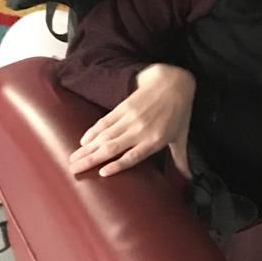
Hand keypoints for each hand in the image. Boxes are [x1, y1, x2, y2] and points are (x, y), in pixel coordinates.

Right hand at [69, 63, 195, 179]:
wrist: (173, 82)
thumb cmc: (179, 112)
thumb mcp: (181, 136)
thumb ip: (180, 159)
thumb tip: (189, 177)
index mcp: (155, 140)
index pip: (132, 156)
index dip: (117, 165)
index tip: (101, 173)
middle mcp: (140, 131)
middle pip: (111, 148)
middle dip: (91, 159)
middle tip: (74, 169)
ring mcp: (130, 118)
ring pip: (104, 136)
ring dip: (87, 148)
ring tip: (72, 158)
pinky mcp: (123, 107)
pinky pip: (105, 122)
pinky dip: (93, 131)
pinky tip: (83, 140)